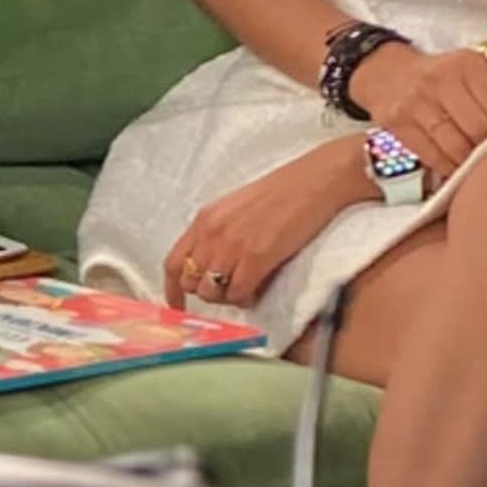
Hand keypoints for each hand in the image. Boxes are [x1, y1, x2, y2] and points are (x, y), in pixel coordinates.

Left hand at [164, 137, 366, 311]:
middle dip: (206, 294)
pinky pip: (238, 294)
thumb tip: (214, 266)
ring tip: (245, 289)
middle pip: (191, 282)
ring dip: (227, 298)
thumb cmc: (282, 193)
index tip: (177, 305)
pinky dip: (246, 299)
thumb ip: (218, 234)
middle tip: (227, 291)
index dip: (172, 289)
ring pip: (211, 293)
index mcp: (205, 219)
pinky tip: (258, 290)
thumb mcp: (235, 208)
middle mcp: (212, 233)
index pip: (173, 263)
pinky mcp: (256, 257)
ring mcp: (232, 246)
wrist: (313, 182)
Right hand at [343, 40, 486, 170]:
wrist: (388, 74)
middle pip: (479, 128)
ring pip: (455, 146)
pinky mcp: (399, 123)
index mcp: (467, 65)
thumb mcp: (477, 71)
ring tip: (478, 168)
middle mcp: (440, 80)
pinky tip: (456, 170)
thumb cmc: (444, 76)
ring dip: (470, 163)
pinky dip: (448, 167)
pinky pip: (432, 156)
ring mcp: (416, 102)